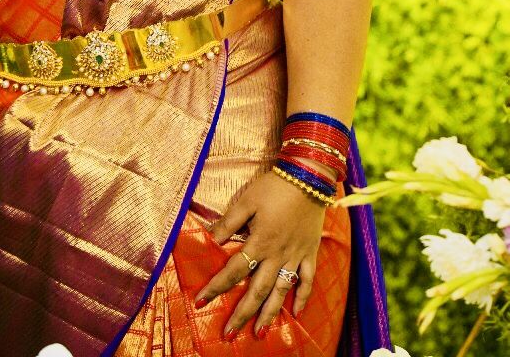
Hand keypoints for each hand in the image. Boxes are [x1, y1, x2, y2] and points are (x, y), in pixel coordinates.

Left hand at [193, 169, 329, 338]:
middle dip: (241, 314)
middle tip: (229, 335)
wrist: (308, 177)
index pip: (233, 270)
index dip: (215, 287)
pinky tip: (296, 314)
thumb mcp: (246, 201)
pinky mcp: (310, 252)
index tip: (200, 301)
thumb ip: (228, 222)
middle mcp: (277, 255)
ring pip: (281, 291)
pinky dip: (303, 297)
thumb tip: (209, 239)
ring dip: (269, 314)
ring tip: (259, 333)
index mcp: (259, 242)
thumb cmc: (274, 187)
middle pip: (257, 290)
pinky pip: (308, 280)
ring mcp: (296, 256)